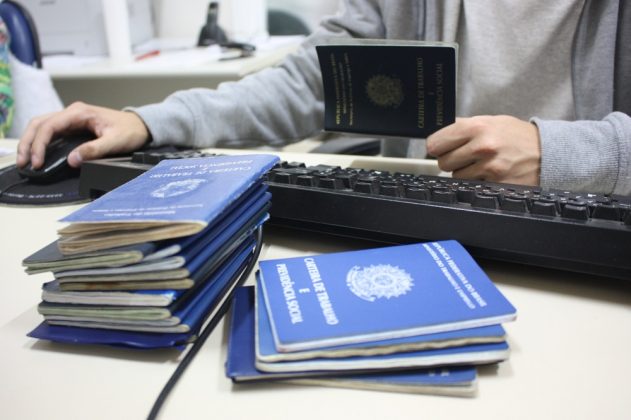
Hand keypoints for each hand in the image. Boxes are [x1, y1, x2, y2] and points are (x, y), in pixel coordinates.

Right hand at [16, 102, 150, 168]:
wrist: (141, 126)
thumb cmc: (131, 131)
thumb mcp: (116, 142)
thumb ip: (94, 150)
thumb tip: (72, 160)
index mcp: (80, 113)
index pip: (50, 126)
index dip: (40, 144)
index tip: (38, 162)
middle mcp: (73, 113)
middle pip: (40, 123)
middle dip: (28, 142)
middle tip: (24, 163)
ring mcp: (71, 119)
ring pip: (42, 126)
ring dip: (31, 142)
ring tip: (26, 160)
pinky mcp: (73, 126)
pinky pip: (51, 131)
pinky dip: (41, 142)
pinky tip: (37, 154)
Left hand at [426, 115, 540, 185]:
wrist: (548, 152)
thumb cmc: (517, 136)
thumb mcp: (491, 121)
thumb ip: (464, 126)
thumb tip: (439, 133)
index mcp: (477, 127)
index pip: (436, 143)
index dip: (437, 147)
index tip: (440, 148)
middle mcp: (482, 147)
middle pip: (443, 162)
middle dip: (451, 160)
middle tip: (465, 156)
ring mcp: (489, 168)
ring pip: (456, 176)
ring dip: (464, 172)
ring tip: (481, 164)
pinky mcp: (495, 185)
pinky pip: (471, 186)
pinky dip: (477, 182)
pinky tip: (489, 174)